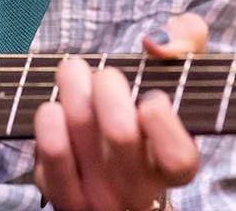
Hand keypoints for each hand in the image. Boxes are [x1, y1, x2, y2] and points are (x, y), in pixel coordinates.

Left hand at [32, 13, 207, 210]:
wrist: (112, 159)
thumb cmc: (149, 109)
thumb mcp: (179, 73)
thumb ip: (186, 40)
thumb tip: (155, 44)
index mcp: (175, 167)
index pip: (177, 157)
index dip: (163, 122)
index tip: (151, 99)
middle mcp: (138, 190)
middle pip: (120, 132)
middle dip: (108, 84)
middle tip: (107, 76)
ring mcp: (98, 197)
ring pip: (77, 133)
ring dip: (72, 88)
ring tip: (74, 73)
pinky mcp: (60, 194)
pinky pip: (49, 150)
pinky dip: (49, 117)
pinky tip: (56, 106)